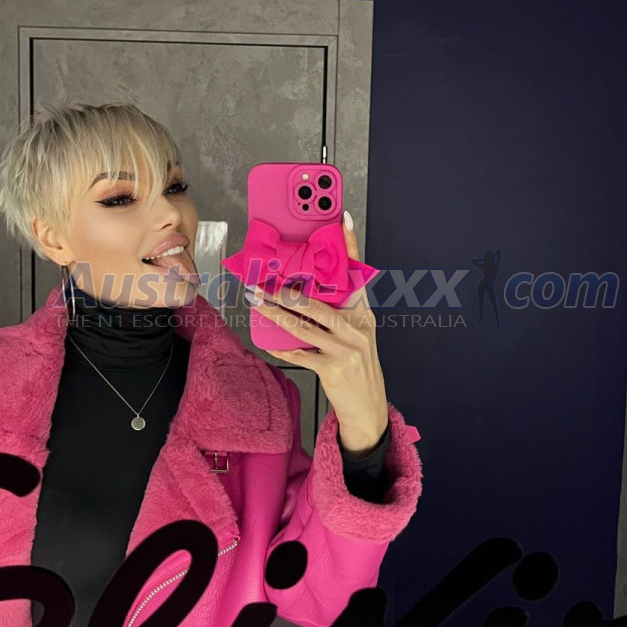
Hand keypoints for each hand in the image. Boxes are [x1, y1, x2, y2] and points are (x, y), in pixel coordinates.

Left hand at [251, 212, 388, 456]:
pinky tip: (268, 341)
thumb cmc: (357, 366)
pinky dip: (282, 347)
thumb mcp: (356, 335)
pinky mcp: (333, 368)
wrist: (369, 407)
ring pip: (303, 325)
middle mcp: (358, 327)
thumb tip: (303, 296)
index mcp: (364, 314)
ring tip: (257, 304)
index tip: (343, 219)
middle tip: (261, 283)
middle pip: (316, 301)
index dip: (351, 246)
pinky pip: (300, 353)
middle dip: (284, 291)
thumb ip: (338, 314)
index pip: (358, 274)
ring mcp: (346, 348)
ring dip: (275, 314)